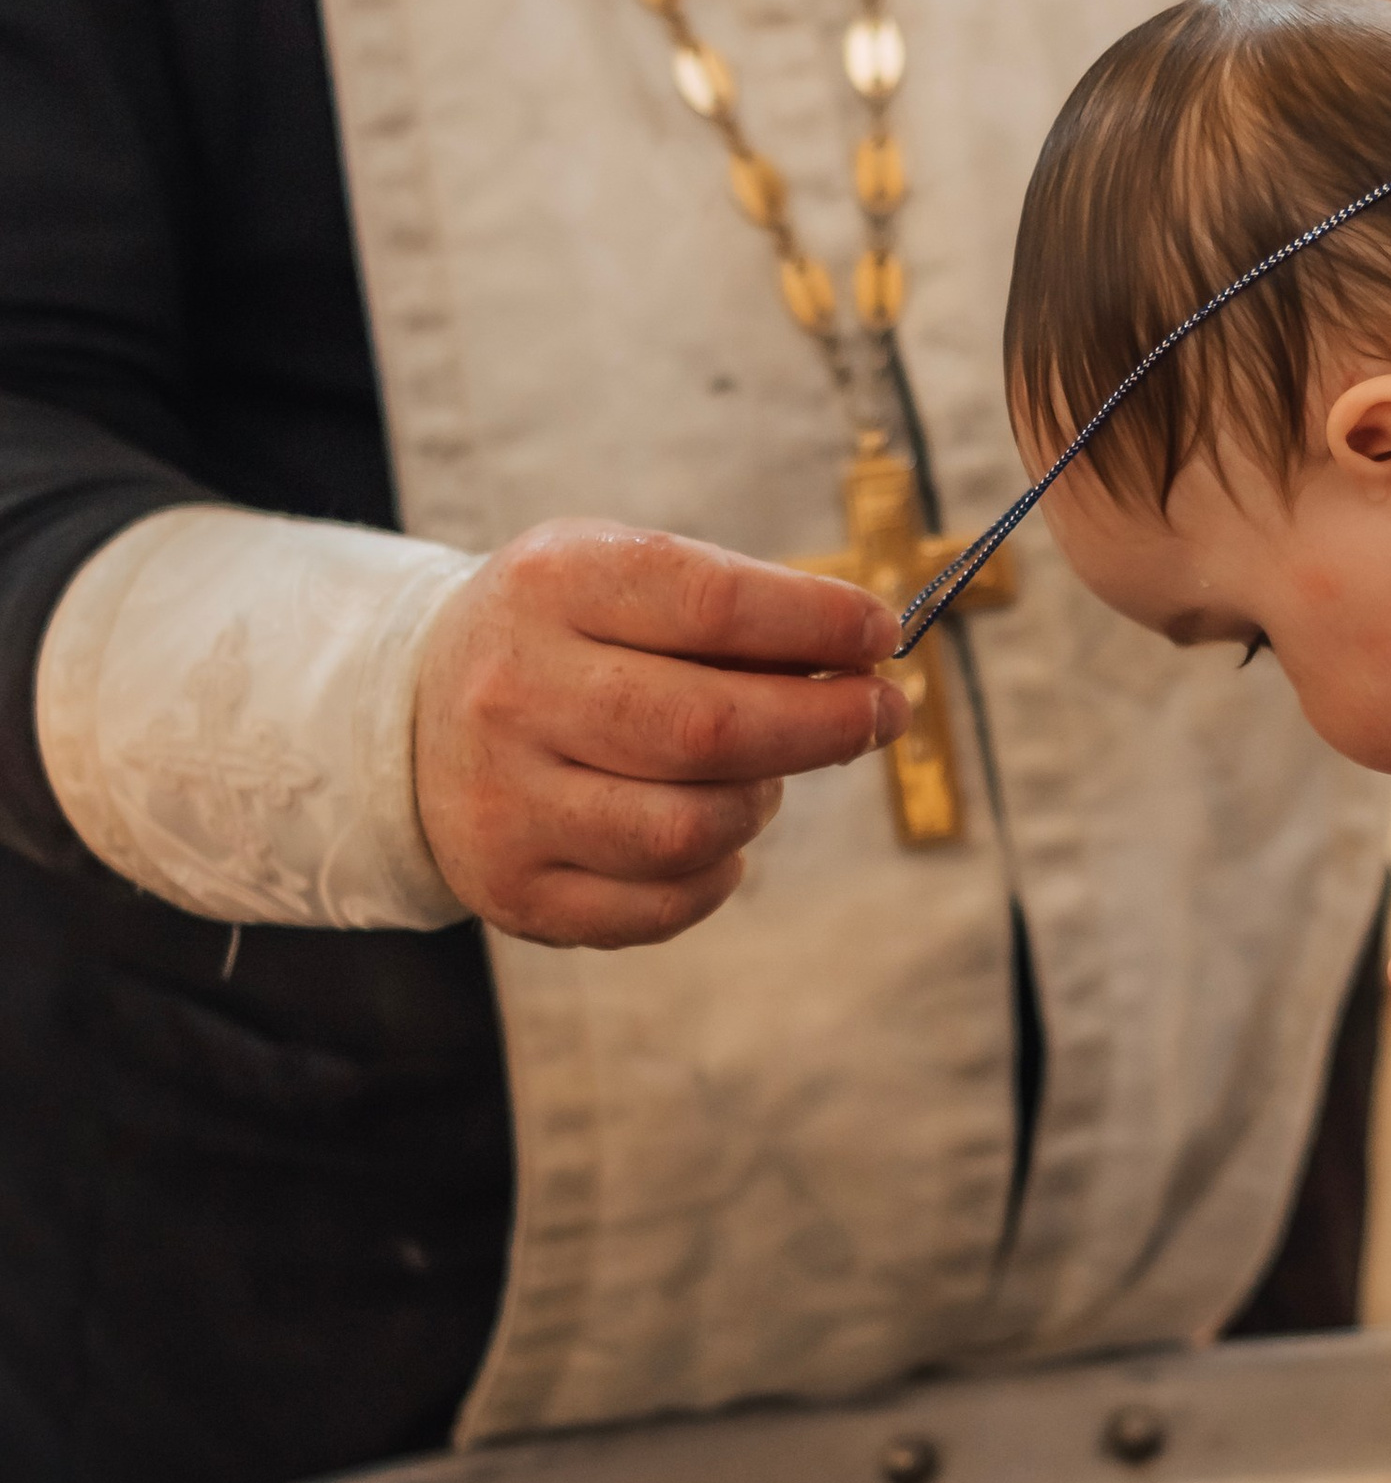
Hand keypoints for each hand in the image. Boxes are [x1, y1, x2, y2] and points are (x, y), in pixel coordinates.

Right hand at [415, 520, 907, 948]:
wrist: (415, 715)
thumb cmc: (565, 637)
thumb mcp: (622, 577)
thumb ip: (734, 609)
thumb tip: (864, 658)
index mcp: (550, 586)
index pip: (711, 605)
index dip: (818, 624)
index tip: (881, 635)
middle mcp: (513, 692)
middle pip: (710, 729)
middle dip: (827, 725)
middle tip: (883, 713)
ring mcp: (504, 800)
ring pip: (691, 828)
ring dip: (762, 803)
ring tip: (765, 775)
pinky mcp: (515, 889)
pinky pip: (661, 904)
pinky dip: (718, 874)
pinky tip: (717, 837)